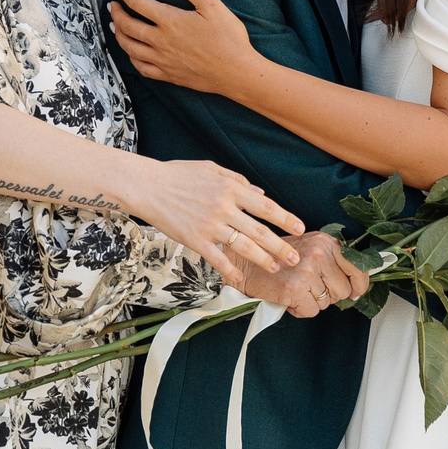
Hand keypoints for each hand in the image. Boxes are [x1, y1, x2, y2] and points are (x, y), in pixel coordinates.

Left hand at [108, 0, 262, 96]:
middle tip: (112, 5)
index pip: (138, 2)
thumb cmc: (228, 38)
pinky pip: (141, 68)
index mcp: (170, 21)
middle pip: (128, 26)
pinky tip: (131, 53)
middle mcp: (161, 41)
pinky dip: (131, 58)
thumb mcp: (212, 5)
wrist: (237, 72)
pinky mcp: (168, 75)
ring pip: (130, 47)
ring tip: (114, 26)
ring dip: (118, 35)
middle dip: (116, 13)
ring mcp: (162, 60)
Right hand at [132, 158, 307, 284]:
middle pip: (259, 231)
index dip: (285, 218)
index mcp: (230, 189)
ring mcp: (209, 226)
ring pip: (243, 246)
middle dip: (280, 246)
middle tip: (295, 259)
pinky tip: (238, 279)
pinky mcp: (194, 240)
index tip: (299, 228)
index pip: (265, 206)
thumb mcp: (211, 169)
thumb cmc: (178, 175)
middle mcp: (224, 208)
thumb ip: (237, 181)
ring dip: (262, 259)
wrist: (147, 187)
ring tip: (274, 267)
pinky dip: (229, 270)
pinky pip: (216, 258)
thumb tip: (260, 194)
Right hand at [231, 231, 366, 317]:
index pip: (356, 266)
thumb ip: (332, 261)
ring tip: (296, 289)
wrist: (245, 263)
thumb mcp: (309, 249)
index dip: (359, 283)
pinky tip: (289, 298)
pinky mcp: (295, 289)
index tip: (356, 291)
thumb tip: (355, 284)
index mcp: (325, 242)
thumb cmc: (277, 259)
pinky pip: (311, 311)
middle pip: (343, 289)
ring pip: (326, 302)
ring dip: (313, 302)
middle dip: (329, 294)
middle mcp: (318, 253)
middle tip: (310, 287)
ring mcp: (307, 271)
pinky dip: (301, 310)